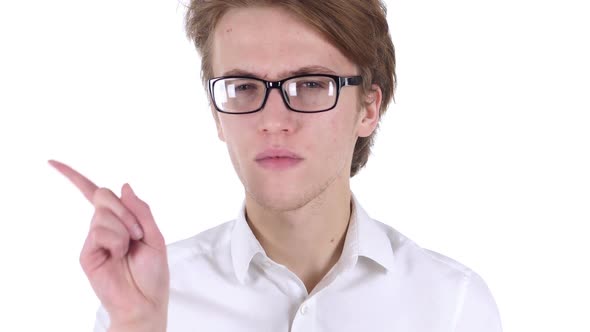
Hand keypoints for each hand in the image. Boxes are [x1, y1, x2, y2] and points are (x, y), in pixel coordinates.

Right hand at [48, 160, 168, 330]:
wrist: (145, 300)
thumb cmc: (152, 273)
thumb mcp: (156, 236)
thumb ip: (141, 210)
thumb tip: (125, 186)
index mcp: (121, 220)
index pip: (95, 194)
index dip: (74, 177)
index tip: (52, 162)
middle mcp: (104, 226)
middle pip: (103, 195)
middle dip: (125, 210)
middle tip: (138, 233)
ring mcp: (94, 239)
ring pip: (103, 213)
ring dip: (124, 227)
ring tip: (130, 248)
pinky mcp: (87, 252)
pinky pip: (100, 231)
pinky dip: (116, 240)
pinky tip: (118, 255)